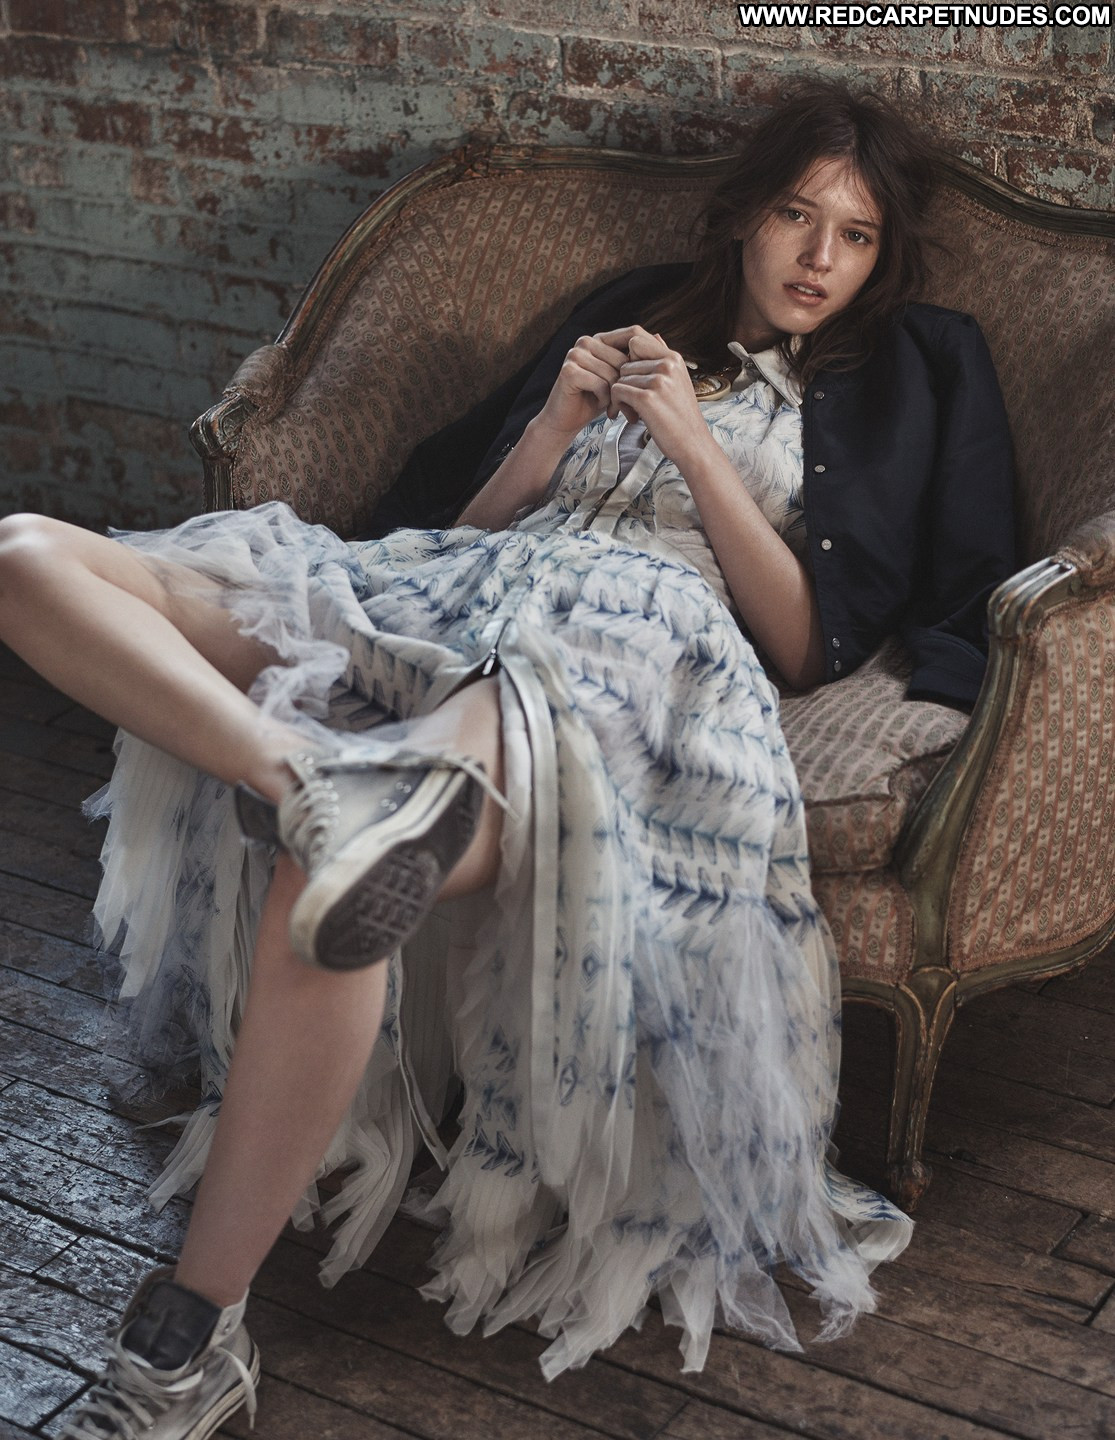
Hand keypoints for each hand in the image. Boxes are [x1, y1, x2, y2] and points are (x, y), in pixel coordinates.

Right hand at [533, 327, 643, 442]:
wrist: (567, 420)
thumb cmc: (596, 399)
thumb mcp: (620, 378)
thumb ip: (637, 358)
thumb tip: (661, 336)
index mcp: (599, 339)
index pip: (631, 338)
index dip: (642, 363)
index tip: (644, 386)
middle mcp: (586, 341)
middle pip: (623, 361)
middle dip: (628, 387)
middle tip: (628, 406)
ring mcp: (575, 354)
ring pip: (612, 374)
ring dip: (617, 396)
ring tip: (614, 408)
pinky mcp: (569, 371)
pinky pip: (600, 384)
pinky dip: (604, 399)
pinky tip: (600, 404)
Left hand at [610, 328, 718, 473]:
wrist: (693, 444)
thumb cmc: (682, 416)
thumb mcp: (678, 380)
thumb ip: (663, 358)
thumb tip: (654, 336)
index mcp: (673, 358)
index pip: (635, 339)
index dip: (625, 356)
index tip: (627, 375)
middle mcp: (667, 364)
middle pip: (624, 362)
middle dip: (624, 382)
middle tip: (633, 403)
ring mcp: (658, 380)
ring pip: (619, 378)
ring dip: (621, 397)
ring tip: (636, 413)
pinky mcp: (647, 398)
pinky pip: (617, 391)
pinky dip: (619, 406)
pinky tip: (633, 418)